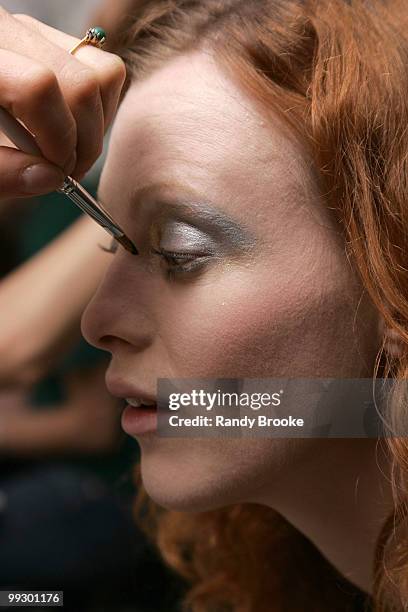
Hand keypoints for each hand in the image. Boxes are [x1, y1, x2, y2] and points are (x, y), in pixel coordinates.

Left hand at [0, 7, 125, 198]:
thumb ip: (2, 172)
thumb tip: (52, 177)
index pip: (38, 88)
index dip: (57, 137)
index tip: (55, 171)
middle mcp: (7, 35)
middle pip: (80, 82)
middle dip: (84, 140)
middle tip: (67, 171)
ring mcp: (35, 34)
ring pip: (101, 72)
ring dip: (96, 125)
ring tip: (71, 151)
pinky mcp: (55, 42)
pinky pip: (103, 70)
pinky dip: (99, 111)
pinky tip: (74, 131)